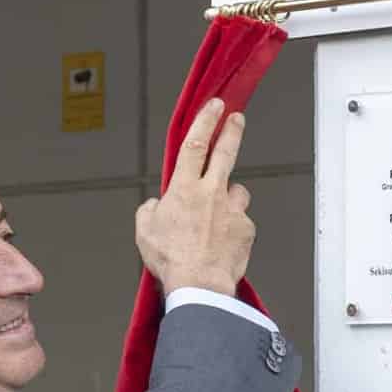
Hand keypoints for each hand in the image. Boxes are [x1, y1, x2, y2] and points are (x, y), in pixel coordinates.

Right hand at [135, 98, 253, 300]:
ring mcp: (232, 210)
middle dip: (232, 131)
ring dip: (230, 197)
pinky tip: (223, 242)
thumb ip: (150, 211)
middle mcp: (211, 194)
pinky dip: (234, 227)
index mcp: (184, 189)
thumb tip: (157, 206)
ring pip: (237, 191)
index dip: (205, 121)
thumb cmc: (172, 261)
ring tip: (219, 217)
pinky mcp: (246, 228)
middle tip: (237, 119)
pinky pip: (242, 221)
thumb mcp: (145, 231)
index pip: (195, 144)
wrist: (200, 285)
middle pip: (226, 152)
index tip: (214, 107)